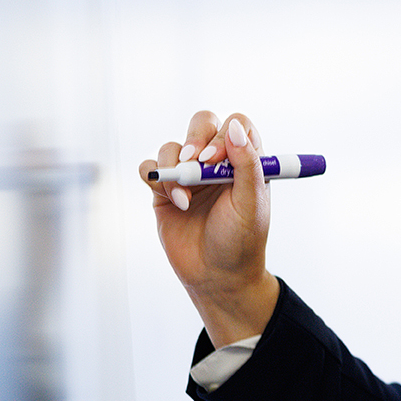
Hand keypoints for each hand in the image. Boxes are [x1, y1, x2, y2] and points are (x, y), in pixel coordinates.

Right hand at [139, 110, 280, 347]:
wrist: (216, 277)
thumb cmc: (241, 241)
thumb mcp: (251, 202)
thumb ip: (247, 163)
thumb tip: (235, 126)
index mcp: (245, 161)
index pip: (235, 125)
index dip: (224, 134)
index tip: (215, 160)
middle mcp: (216, 163)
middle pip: (201, 123)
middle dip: (194, 138)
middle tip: (195, 163)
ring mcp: (189, 175)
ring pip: (172, 146)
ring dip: (175, 168)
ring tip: (185, 199)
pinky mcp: (164, 191)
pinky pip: (150, 168)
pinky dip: (156, 178)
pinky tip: (173, 202)